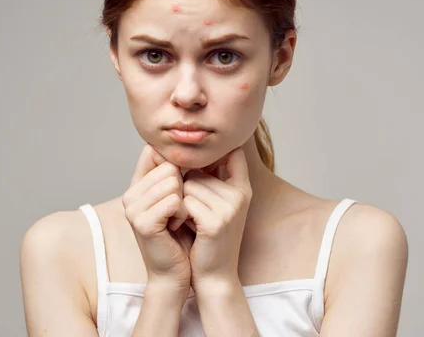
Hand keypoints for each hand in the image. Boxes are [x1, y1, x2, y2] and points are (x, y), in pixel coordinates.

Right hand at [122, 144, 194, 289]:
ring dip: (185, 201)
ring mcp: (133, 208)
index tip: (190, 177)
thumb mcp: (178, 198)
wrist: (176, 272)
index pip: (154, 151)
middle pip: (169, 165)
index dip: (177, 161)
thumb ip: (177, 172)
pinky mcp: (142, 223)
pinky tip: (177, 226)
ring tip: (179, 219)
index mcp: (137, 185)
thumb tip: (192, 144)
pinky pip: (174, 200)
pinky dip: (183, 213)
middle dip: (185, 186)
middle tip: (180, 210)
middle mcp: (130, 194)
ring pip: (173, 181)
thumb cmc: (182, 235)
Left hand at [182, 147, 252, 284]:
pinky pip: (185, 201)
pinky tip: (190, 228)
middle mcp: (240, 194)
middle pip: (198, 170)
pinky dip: (181, 214)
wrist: (215, 274)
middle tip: (195, 213)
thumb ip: (213, 177)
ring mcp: (230, 207)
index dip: (211, 153)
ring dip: (183, 201)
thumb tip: (194, 149)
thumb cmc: (209, 237)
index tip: (196, 163)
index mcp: (243, 188)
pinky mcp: (216, 221)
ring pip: (189, 184)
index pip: (232, 152)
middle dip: (188, 188)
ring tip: (193, 221)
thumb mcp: (218, 204)